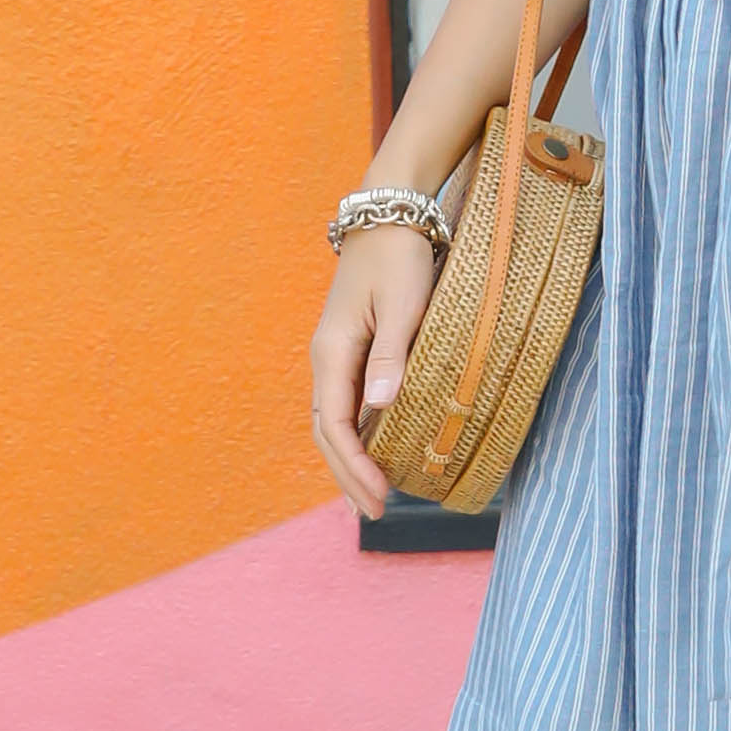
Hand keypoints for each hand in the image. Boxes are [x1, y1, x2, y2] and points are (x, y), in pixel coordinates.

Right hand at [309, 224, 444, 513]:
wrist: (387, 216)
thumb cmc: (399, 258)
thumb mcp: (403, 304)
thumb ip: (391, 355)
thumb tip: (379, 407)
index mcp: (333, 352)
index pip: (337, 426)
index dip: (355, 466)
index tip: (379, 496)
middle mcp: (326, 358)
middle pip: (328, 432)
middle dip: (347, 475)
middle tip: (372, 514)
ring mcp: (335, 354)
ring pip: (335, 421)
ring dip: (348, 460)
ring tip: (367, 497)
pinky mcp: (350, 348)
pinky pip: (346, 404)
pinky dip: (355, 437)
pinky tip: (372, 452)